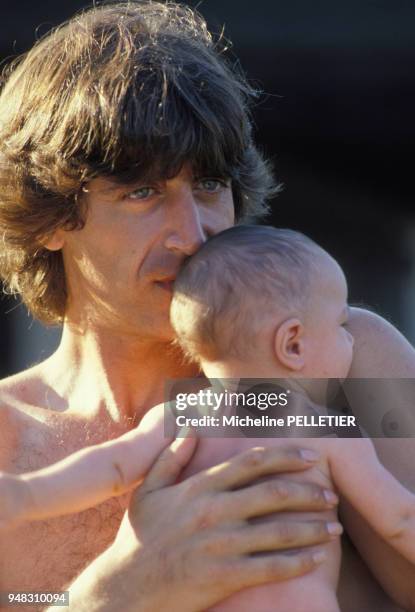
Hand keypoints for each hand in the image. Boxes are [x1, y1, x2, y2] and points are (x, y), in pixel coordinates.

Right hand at [104, 438, 339, 611]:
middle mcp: (214, 512)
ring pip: (279, 532)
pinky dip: (298, 562)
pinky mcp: (225, 577)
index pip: (251, 463)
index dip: (285, 457)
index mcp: (199, 488)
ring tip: (334, 527)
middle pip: (273, 494)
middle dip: (309, 492)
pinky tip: (316, 558)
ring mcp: (221, 545)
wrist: (126, 588)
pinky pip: (271, 568)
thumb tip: (189, 425)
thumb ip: (171, 457)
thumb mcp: (148, 490)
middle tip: (331, 495)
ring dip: (312, 528)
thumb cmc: (139, 536)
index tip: (311, 457)